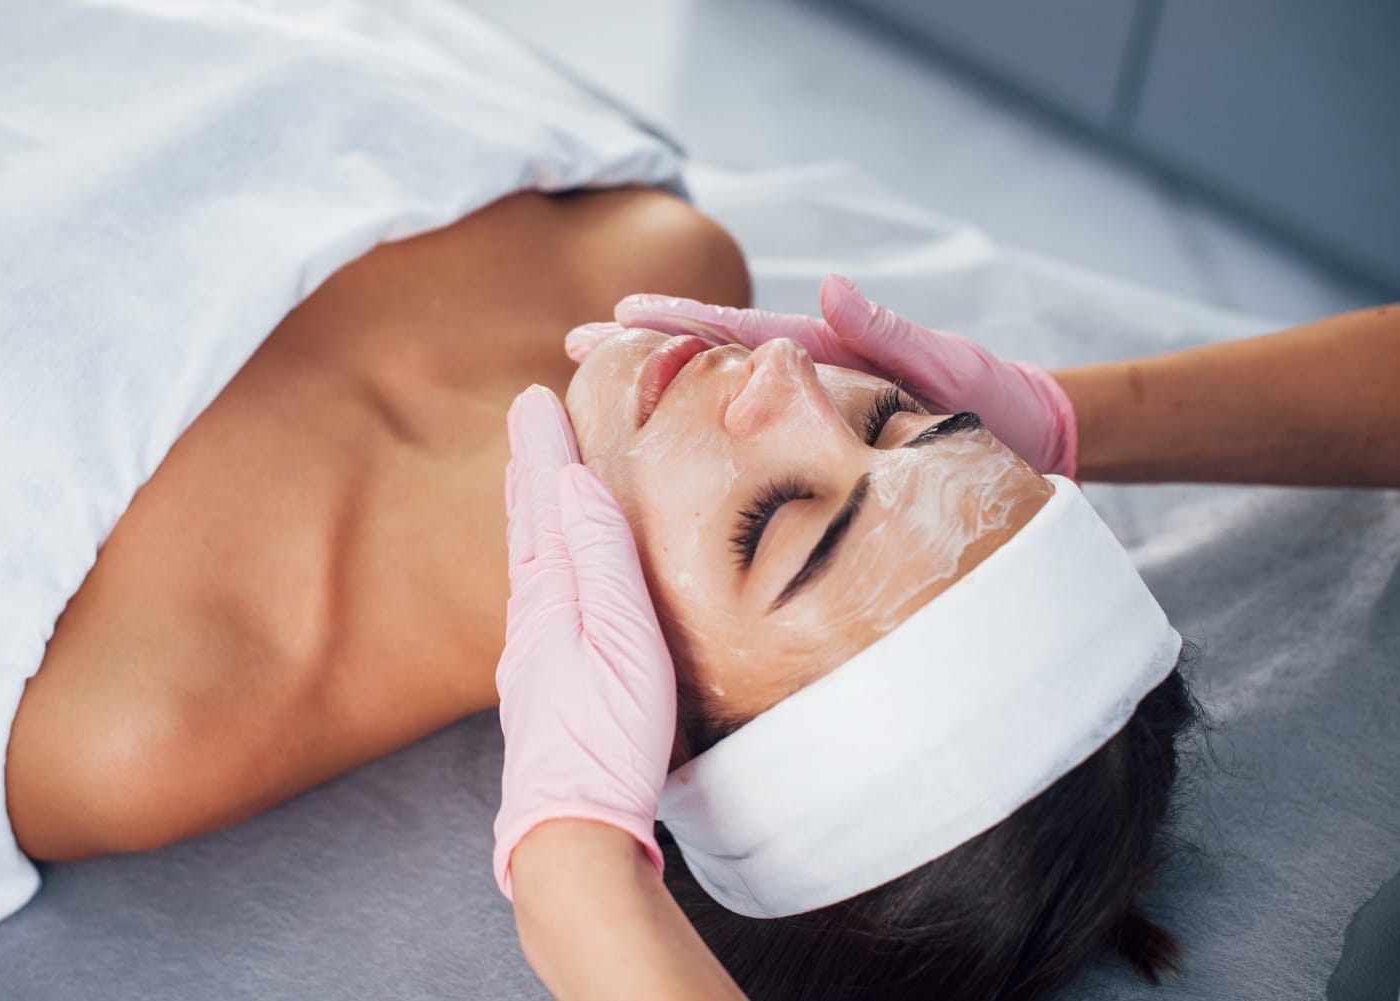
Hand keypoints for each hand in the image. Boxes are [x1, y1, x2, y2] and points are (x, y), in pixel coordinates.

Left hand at [492, 386, 677, 897]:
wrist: (572, 830)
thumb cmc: (606, 738)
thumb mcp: (619, 639)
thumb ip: (599, 559)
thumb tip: (574, 482)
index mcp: (550, 598)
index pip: (544, 505)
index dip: (542, 450)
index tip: (534, 397)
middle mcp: (532, 620)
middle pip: (527, 526)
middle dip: (529, 468)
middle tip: (526, 419)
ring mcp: (534, 654)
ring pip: (531, 561)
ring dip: (531, 510)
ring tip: (531, 477)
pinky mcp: (547, 686)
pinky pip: (540, 596)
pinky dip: (543, 559)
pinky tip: (551, 572)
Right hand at [567, 274, 1077, 477]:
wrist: (1033, 439)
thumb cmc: (989, 397)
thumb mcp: (938, 362)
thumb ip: (883, 330)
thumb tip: (827, 288)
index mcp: (822, 355)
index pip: (731, 336)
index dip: (669, 327)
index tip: (609, 321)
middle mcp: (805, 387)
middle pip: (709, 367)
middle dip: (643, 358)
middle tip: (577, 354)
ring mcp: (812, 422)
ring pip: (723, 411)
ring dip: (666, 405)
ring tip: (603, 408)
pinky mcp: (825, 457)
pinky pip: (756, 453)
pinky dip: (709, 453)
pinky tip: (672, 470)